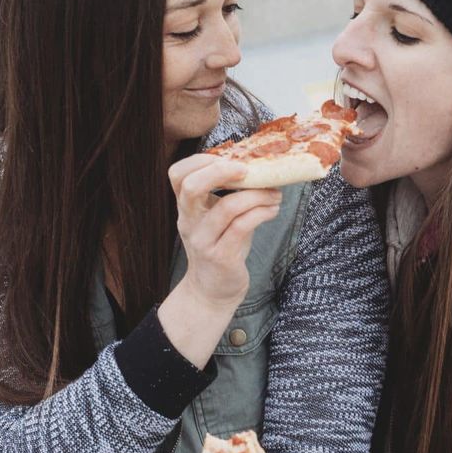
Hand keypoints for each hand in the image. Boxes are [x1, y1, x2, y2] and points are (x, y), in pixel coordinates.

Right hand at [167, 154, 281, 311]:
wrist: (211, 292)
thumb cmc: (220, 249)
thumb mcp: (216, 219)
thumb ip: (225, 195)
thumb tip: (258, 167)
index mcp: (186, 208)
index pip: (178, 174)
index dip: (201, 160)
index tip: (230, 161)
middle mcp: (189, 222)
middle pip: (191, 185)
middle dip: (222, 170)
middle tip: (249, 170)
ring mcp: (203, 240)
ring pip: (227, 206)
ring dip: (257, 195)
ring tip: (273, 195)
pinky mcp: (221, 256)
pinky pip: (242, 226)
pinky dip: (262, 212)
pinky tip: (272, 210)